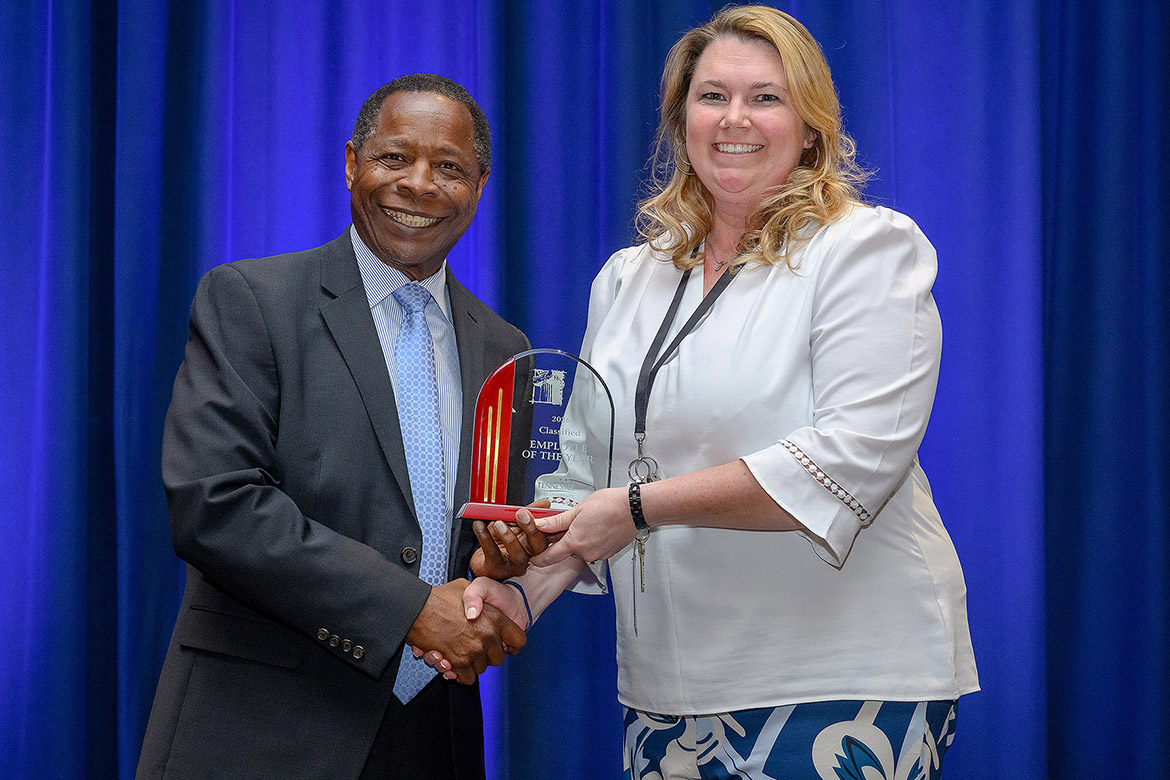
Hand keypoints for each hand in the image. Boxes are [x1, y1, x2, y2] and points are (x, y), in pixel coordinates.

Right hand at [405, 579, 526, 684]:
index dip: (511, 643)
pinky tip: (453, 662)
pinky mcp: (459, 663)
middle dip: (487, 655)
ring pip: (481, 669)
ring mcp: (474, 651)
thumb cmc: (440, 597)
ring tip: (460, 652)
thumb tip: (480, 608)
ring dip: (472, 664)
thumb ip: (479, 597)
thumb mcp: (466, 587)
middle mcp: (488, 636)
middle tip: (475, 646)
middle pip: (498, 659)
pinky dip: (460, 674)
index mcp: (495, 618)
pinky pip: (467, 678)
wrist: (418, 608)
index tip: (503, 644)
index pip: (519, 640)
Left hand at [469, 499, 559, 578]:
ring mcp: (513, 565)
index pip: (549, 535)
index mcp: (534, 543)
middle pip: (538, 546)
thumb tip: (544, 503)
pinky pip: (493, 553)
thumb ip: (527, 512)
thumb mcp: (513, 523)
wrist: (481, 560)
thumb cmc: (498, 542)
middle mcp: (528, 556)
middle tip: (521, 514)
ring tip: (498, 523)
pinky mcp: (497, 569)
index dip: (549, 524)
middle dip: (531, 528)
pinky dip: (485, 537)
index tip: (542, 511)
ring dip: (508, 536)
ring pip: (517, 554)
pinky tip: (479, 526)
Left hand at [530, 487, 636, 566]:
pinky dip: (591, 540)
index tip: (533, 558)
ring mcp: (598, 554)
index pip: (550, 557)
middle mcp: (586, 553)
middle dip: (565, 539)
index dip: (539, 558)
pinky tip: (597, 527)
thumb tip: (540, 525)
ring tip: (587, 521)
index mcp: (575, 543)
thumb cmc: (610, 505)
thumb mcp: (578, 509)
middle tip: (569, 523)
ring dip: (580, 539)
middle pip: (567, 550)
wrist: (635, 508)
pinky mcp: (608, 553)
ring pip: (581, 549)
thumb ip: (556, 521)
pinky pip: (594, 549)